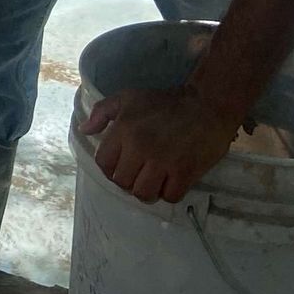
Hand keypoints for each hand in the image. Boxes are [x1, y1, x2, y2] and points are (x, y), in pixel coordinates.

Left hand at [83, 82, 237, 205]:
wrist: (207, 103)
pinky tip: (172, 181)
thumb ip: (102, 112)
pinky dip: (170, 193)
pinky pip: (170, 196)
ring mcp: (163, 160)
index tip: (122, 166)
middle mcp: (140, 146)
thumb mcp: (129, 98)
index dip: (110, 169)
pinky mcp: (185, 171)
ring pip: (143, 193)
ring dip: (148, 191)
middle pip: (122, 182)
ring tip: (155, 181)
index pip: (104, 163)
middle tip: (140, 174)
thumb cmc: (166, 102)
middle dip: (129, 181)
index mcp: (124, 130)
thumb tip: (85, 131)